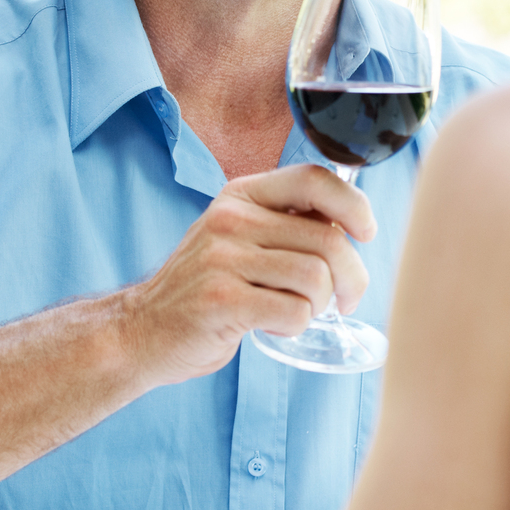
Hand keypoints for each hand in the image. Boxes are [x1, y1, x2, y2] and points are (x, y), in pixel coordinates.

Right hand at [117, 165, 376, 387]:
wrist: (142, 330)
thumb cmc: (207, 288)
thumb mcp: (240, 238)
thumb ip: (287, 225)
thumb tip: (353, 222)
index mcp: (242, 196)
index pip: (313, 179)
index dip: (354, 205)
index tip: (367, 232)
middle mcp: (231, 219)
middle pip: (327, 240)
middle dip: (351, 278)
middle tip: (345, 299)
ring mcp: (222, 259)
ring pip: (316, 277)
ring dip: (319, 305)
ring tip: (295, 310)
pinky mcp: (222, 300)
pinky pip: (295, 311)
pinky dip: (296, 325)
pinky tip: (272, 325)